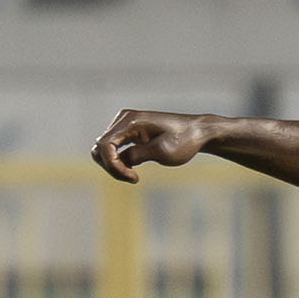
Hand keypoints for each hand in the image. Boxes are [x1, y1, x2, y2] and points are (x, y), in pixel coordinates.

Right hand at [92, 109, 215, 181]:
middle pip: (100, 148)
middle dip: (112, 167)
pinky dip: (118, 162)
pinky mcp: (128, 132)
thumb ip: (138, 155)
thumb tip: (117, 160)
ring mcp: (125, 124)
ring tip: (133, 176)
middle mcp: (124, 119)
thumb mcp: (162, 152)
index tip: (133, 178)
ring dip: (113, 166)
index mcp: (131, 121)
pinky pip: (112, 149)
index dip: (113, 166)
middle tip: (133, 179)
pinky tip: (132, 170)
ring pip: (104, 150)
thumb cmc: (184, 141)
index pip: (105, 145)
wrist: (198, 132)